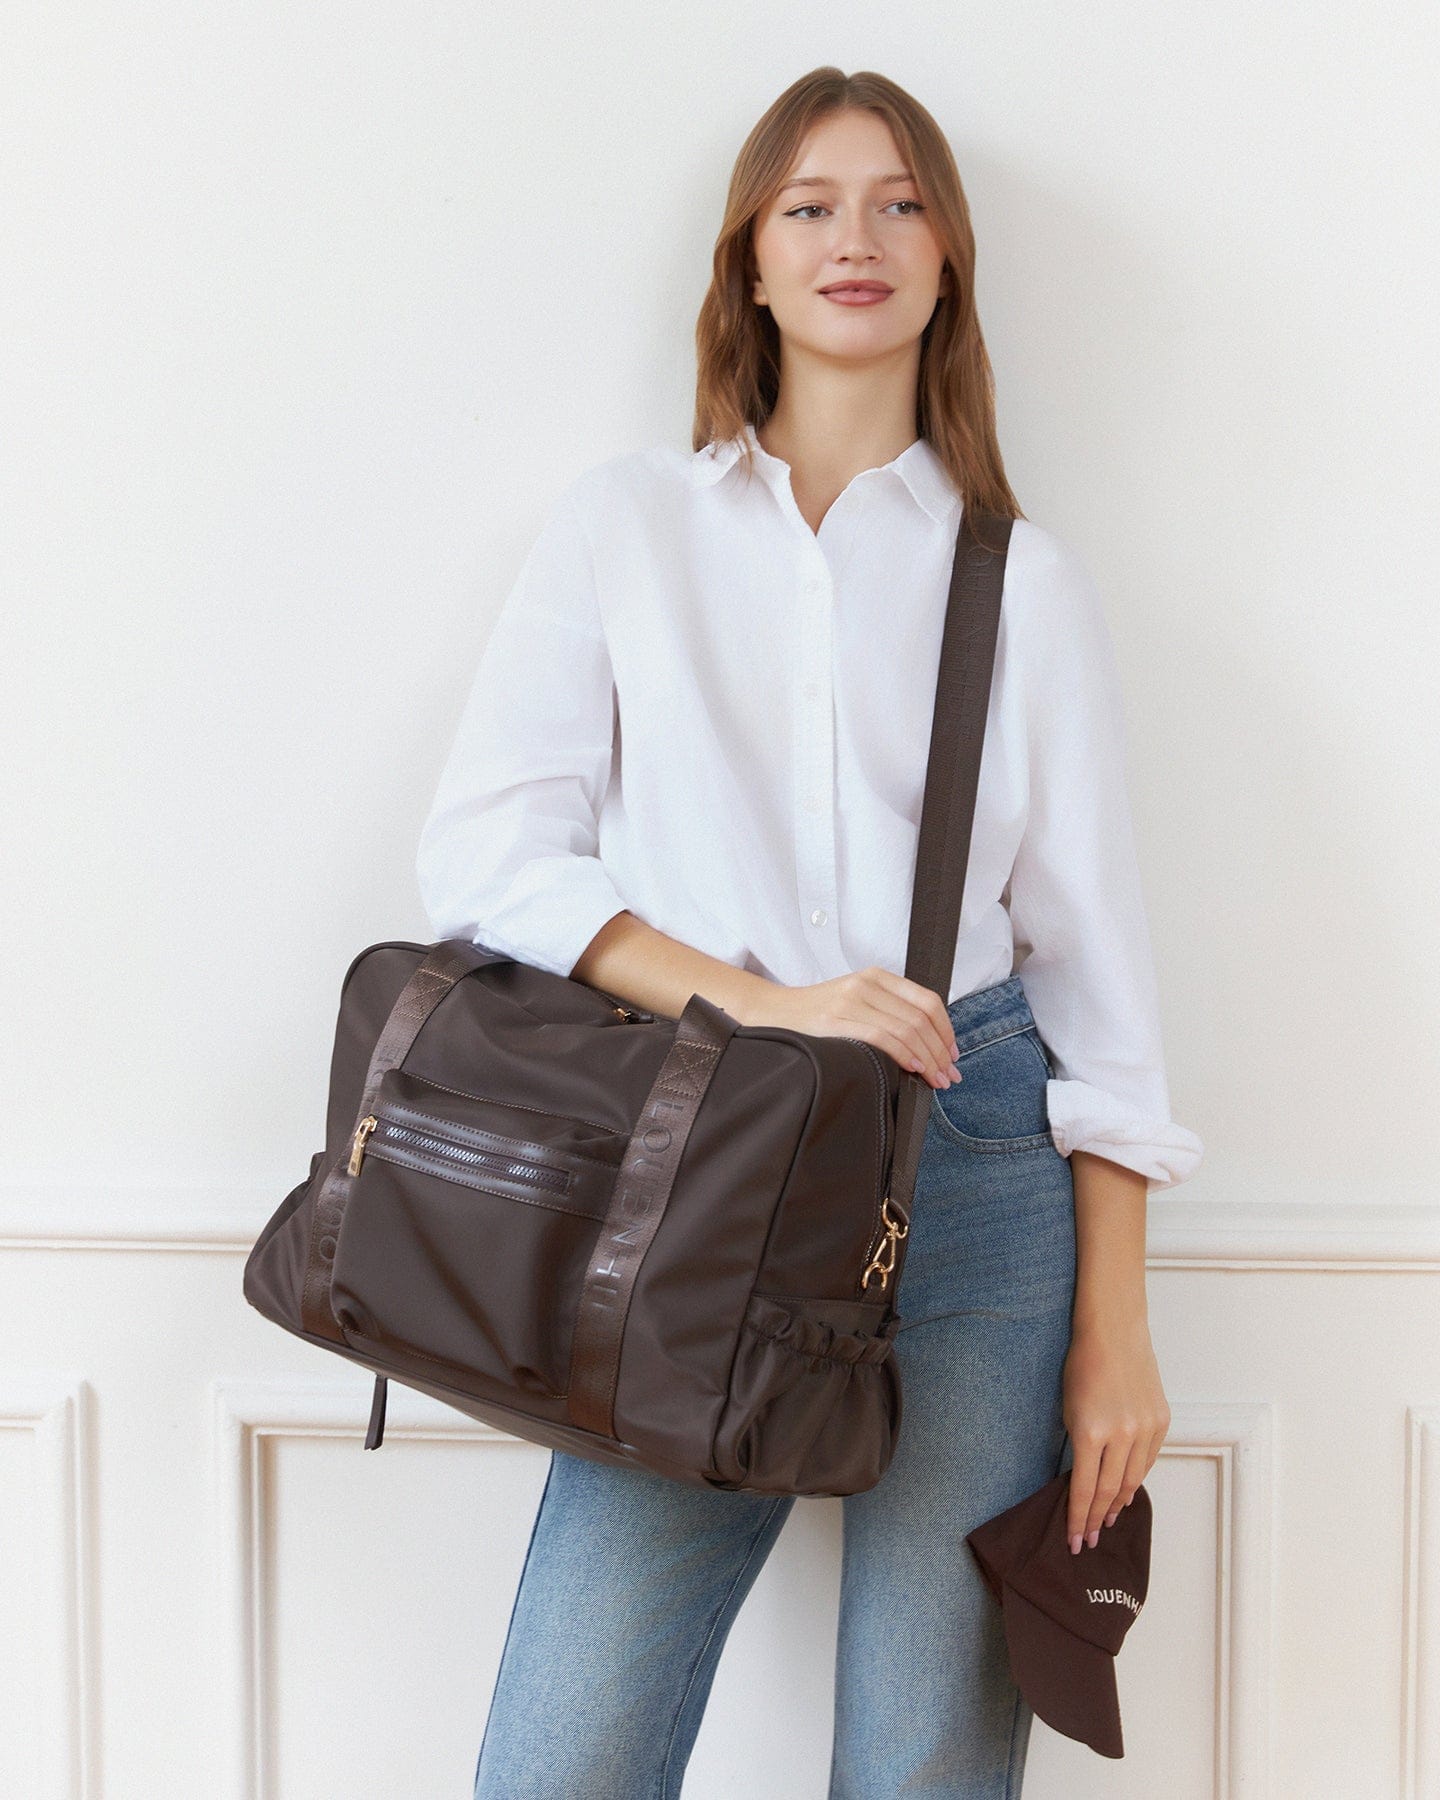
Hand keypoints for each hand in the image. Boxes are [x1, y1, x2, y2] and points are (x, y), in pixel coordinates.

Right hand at [758, 967, 962, 1089]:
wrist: (771, 1012)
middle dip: (941, 1051)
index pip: (927, 1001)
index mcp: (876, 977)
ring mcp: (851, 1001)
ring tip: (936, 1079)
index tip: (952, 1054)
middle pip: (921, 1018)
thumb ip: (887, 1012)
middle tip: (949, 1075)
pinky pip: (883, 1038)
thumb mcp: (855, 1001)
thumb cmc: (815, 1014)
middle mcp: (867, 984)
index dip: (946, 1030)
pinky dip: (905, 1055)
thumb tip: (926, 1046)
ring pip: (907, 1030)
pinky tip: (914, 1069)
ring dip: (928, 1059)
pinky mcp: (836, 1020)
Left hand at [1061, 1313, 1169, 1553]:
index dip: (1078, 1519)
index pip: (1084, 1488)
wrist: (1114, 1333)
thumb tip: (1085, 1482)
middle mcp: (1121, 1435)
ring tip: (1107, 1521)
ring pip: (1132, 1479)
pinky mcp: (1162, 1422)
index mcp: (1091, 1432)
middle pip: (1110, 1491)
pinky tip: (1127, 1491)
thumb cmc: (1082, 1366)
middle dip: (1097, 1519)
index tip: (1073, 1540)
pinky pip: (1148, 1460)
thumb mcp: (1069, 1409)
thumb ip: (1080, 1447)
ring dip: (1118, 1504)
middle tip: (1088, 1540)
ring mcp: (1145, 1428)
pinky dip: (1136, 1477)